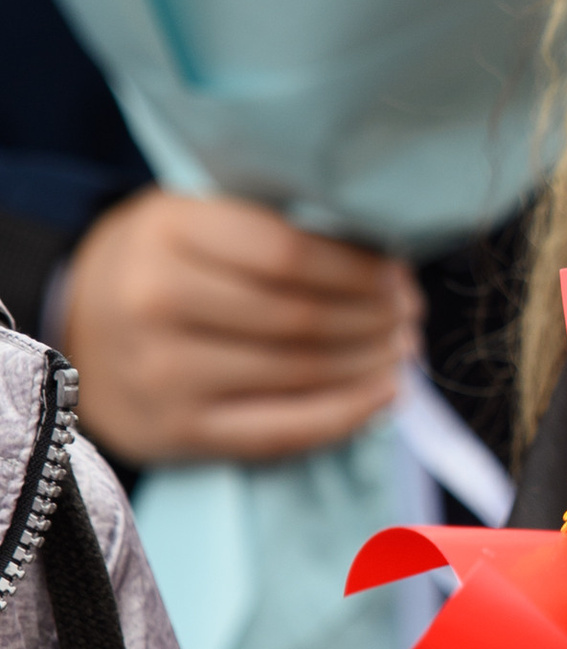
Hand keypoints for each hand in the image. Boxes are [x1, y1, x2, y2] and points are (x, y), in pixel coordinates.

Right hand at [58, 189, 418, 463]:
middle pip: (301, 316)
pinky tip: (386, 394)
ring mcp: (163, 374)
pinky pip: (283, 430)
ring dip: (370, 362)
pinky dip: (347, 414)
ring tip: (404, 348)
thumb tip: (381, 260)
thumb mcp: (194, 217)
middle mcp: (156, 303)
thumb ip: (269, 227)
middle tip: (411, 312)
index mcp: (168, 233)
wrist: (74, 327)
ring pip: (300, 372)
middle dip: (374, 317)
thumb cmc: (161, 263)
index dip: (359, 268)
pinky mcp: (176, 432)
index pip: (288, 253)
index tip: (397, 273)